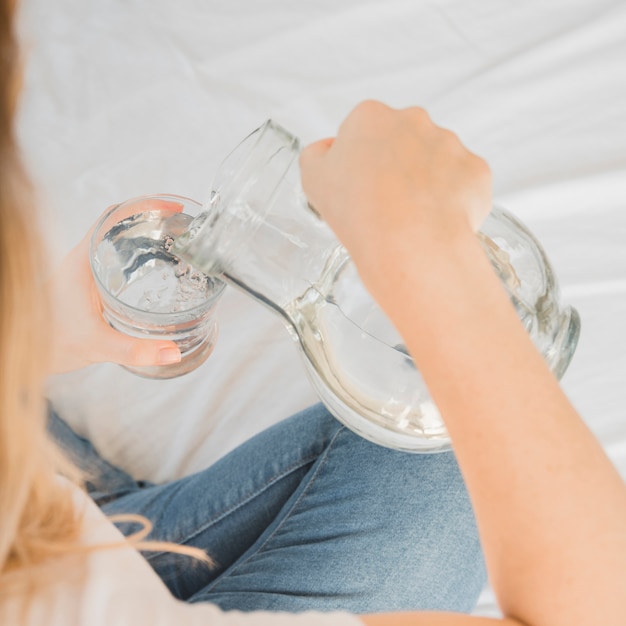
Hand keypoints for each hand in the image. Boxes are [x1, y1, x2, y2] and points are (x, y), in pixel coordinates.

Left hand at [48, 199, 183, 374]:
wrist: (20, 351)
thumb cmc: (47, 343)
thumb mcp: (97, 346)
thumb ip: (136, 350)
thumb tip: (172, 352)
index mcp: (82, 261)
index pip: (114, 217)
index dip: (145, 206)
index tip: (171, 208)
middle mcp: (83, 260)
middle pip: (121, 224)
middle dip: (153, 220)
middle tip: (181, 226)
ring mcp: (85, 270)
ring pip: (118, 241)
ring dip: (146, 237)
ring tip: (175, 243)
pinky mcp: (89, 284)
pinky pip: (116, 259)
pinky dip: (138, 256)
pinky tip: (155, 271)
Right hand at [299, 101, 490, 305]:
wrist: (409, 241)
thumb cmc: (361, 211)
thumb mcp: (312, 179)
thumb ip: (316, 155)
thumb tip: (326, 151)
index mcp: (370, 117)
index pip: (361, 132)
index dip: (357, 162)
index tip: (356, 186)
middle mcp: (413, 121)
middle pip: (401, 141)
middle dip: (394, 166)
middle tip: (382, 204)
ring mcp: (450, 144)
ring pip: (435, 161)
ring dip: (424, 183)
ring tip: (409, 218)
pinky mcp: (475, 170)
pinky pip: (462, 183)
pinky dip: (451, 200)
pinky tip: (433, 221)